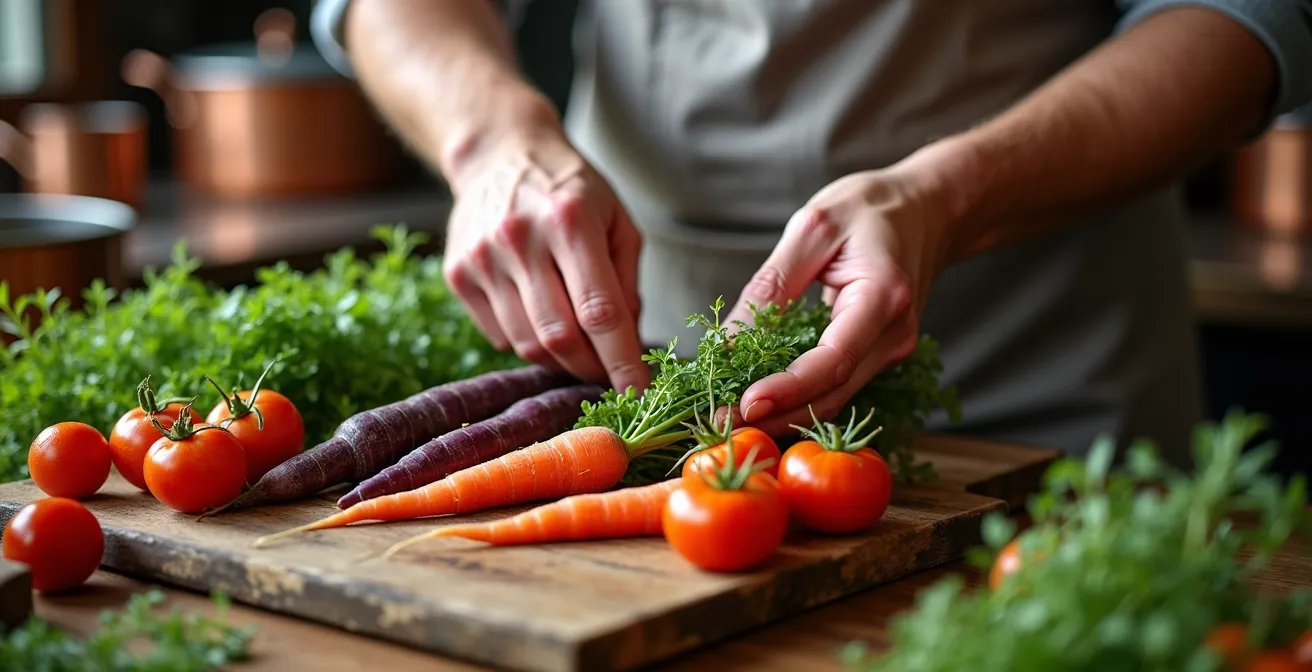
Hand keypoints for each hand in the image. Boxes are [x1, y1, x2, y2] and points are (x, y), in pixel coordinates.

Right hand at [441, 130, 649, 393]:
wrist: (499, 153)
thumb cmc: (570, 190)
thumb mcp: (616, 219)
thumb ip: (627, 280)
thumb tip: (629, 341)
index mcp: (571, 221)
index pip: (600, 311)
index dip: (622, 359)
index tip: (640, 391)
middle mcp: (521, 239)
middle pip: (560, 336)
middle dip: (591, 368)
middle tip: (608, 373)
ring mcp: (483, 258)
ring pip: (527, 343)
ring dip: (559, 360)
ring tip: (578, 347)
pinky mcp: (458, 273)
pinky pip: (499, 335)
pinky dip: (526, 341)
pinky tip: (539, 316)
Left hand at [724, 162, 956, 435]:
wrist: (928, 209)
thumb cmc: (870, 209)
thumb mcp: (813, 229)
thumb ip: (771, 286)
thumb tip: (725, 343)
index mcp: (883, 298)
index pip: (833, 360)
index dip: (789, 389)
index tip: (745, 403)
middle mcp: (894, 336)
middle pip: (832, 394)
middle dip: (774, 416)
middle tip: (717, 423)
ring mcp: (890, 351)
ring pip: (832, 398)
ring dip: (781, 414)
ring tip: (727, 418)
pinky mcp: (878, 355)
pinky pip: (834, 385)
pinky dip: (796, 397)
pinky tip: (758, 400)